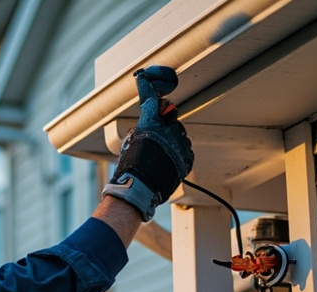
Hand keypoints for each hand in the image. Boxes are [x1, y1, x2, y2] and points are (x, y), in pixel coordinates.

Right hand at [102, 66, 194, 220]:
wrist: (140, 190)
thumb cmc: (130, 169)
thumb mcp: (130, 144)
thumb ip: (142, 130)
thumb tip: (147, 127)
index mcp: (151, 124)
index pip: (150, 99)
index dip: (146, 87)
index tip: (143, 77)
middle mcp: (168, 130)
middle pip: (169, 115)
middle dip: (163, 120)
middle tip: (154, 133)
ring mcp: (180, 144)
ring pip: (179, 133)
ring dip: (171, 139)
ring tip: (159, 156)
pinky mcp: (187, 158)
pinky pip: (185, 149)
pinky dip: (177, 152)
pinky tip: (166, 163)